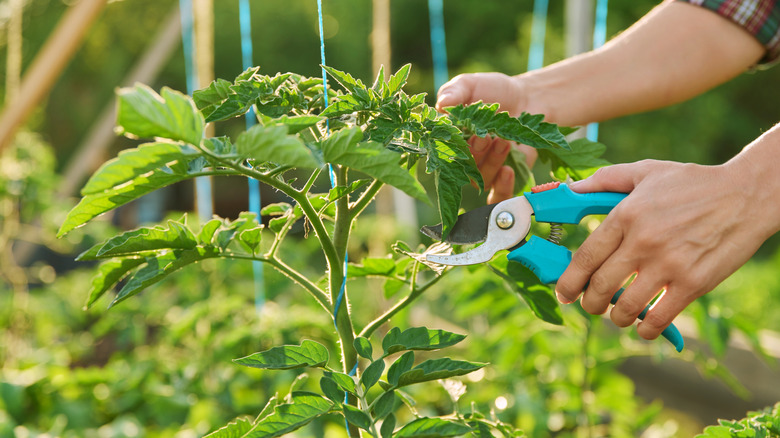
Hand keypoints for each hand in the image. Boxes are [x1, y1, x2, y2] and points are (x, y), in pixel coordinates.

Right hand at [436, 73, 536, 202]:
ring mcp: (484, 171)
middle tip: (485, 136)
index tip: (460, 134)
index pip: (440, 153)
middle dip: (473, 153)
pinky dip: (501, 188)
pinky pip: (499, 195)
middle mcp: (464, 160)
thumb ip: (455, 91)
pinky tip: (508, 172)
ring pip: (480, 180)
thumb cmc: (494, 91)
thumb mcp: (470, 85)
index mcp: (449, 140)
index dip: (447, 149)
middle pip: (460, 170)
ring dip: (491, 162)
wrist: (530, 99)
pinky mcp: (505, 180)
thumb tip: (442, 104)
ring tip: (504, 141)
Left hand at [555, 159, 775, 339]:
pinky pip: (659, 318)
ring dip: (615, 317)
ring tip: (617, 314)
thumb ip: (603, 181)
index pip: (586, 257)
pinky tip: (643, 325)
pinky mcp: (694, 284)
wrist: (747, 195)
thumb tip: (569, 189)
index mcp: (626, 215)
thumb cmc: (692, 183)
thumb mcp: (645, 171)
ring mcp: (669, 265)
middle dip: (588, 303)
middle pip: (600, 287)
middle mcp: (643, 242)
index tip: (564, 293)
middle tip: (590, 305)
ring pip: (625, 307)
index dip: (568, 281)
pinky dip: (646, 328)